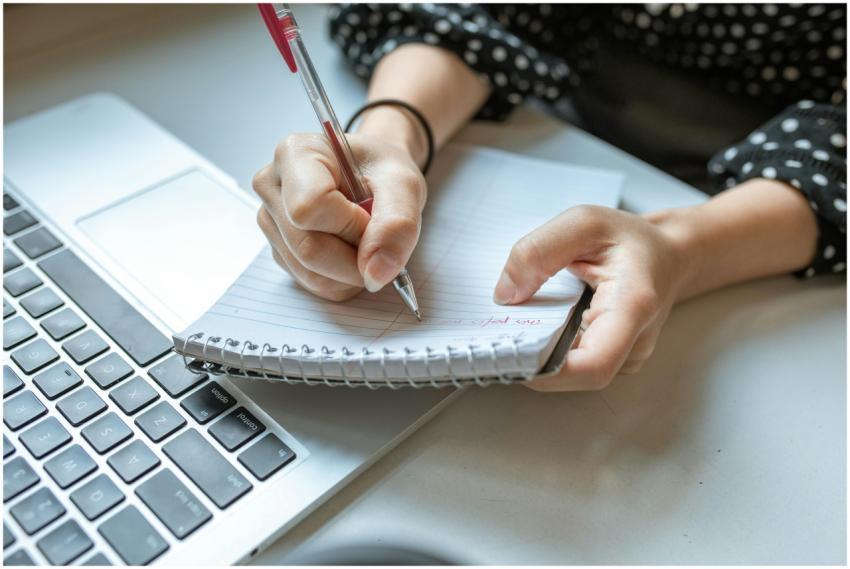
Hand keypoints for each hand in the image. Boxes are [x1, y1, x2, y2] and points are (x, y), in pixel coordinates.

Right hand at [252, 132, 425, 300]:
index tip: (373, 217)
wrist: (374, 176)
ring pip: (311, 274)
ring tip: (365, 240)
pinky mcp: (279, 250)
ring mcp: (271, 222)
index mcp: (296, 154)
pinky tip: (352, 252)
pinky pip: (313, 284)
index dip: (350, 226)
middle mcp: (272, 186)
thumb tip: (377, 274)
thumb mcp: (404, 184)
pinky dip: (343, 279)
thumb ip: (397, 224)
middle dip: (356, 258)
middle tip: (378, 238)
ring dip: (352, 272)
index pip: (309, 208)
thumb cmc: (382, 171)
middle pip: (308, 249)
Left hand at [494, 205, 690, 391]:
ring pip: (574, 374)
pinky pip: (577, 366)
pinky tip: (538, 328)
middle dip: (535, 361)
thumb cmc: (630, 239)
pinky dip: (551, 352)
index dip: (550, 372)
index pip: (594, 365)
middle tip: (502, 336)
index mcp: (632, 306)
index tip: (514, 355)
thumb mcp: (583, 222)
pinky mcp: (614, 359)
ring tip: (519, 325)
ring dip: (541, 356)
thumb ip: (539, 251)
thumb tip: (505, 294)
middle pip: (577, 375)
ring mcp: (626, 356)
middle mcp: (635, 341)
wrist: (668, 255)